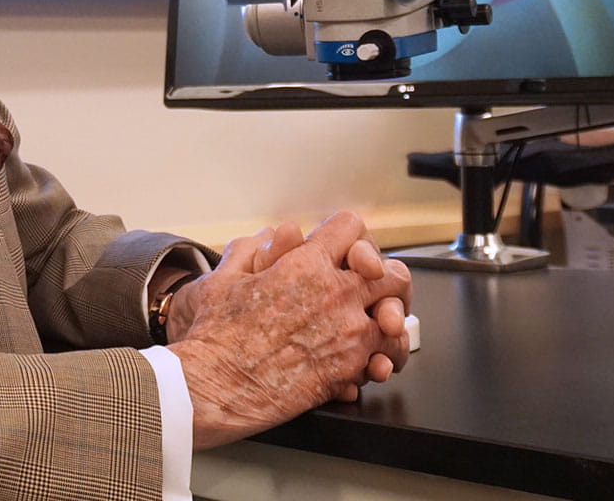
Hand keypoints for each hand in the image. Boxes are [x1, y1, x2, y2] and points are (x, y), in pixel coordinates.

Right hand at [166, 211, 413, 449]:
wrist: (218, 384)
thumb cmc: (216, 335)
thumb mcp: (224, 278)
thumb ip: (252, 250)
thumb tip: (269, 236)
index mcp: (305, 264)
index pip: (351, 228)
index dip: (348, 237)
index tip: (345, 251)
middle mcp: (335, 294)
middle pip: (392, 273)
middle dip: (385, 278)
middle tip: (373, 290)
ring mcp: (348, 333)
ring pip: (397, 319)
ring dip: (388, 322)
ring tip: (375, 328)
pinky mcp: (349, 369)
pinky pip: (385, 358)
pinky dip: (380, 358)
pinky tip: (366, 360)